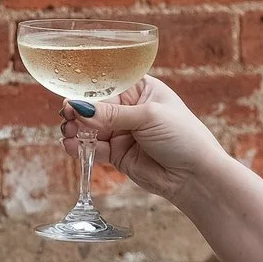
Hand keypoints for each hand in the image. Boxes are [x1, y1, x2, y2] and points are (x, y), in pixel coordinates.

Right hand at [61, 75, 232, 203]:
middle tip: (67, 117)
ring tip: (69, 133)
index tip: (71, 98)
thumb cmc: (183, 137)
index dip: (87, 91)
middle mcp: (129, 109)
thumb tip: (78, 107)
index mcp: (141, 89)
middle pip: (94, 107)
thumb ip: (111, 114)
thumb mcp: (147, 117)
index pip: (107, 85)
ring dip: (77, 131)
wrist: (196, 176)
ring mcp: (122, 132)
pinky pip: (94, 149)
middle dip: (78, 112)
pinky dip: (80, 148)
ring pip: (91, 128)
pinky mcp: (118, 154)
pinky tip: (71, 146)